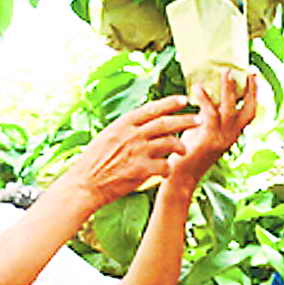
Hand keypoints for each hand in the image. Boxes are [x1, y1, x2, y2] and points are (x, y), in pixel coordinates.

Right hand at [66, 96, 200, 206]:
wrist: (84, 184)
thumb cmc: (93, 162)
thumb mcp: (107, 136)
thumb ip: (127, 129)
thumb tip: (143, 122)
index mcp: (123, 124)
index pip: (151, 109)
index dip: (169, 103)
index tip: (184, 100)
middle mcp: (132, 135)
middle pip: (165, 123)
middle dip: (185, 120)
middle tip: (199, 119)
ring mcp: (138, 152)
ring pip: (169, 143)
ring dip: (180, 146)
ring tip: (184, 150)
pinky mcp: (141, 171)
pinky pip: (164, 166)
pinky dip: (168, 168)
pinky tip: (167, 172)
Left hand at [169, 71, 257, 182]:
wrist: (181, 178)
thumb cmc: (187, 155)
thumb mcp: (202, 133)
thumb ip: (208, 118)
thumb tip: (207, 97)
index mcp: (232, 135)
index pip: (250, 113)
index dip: (255, 95)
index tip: (254, 78)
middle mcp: (231, 137)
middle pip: (249, 110)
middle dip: (252, 90)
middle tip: (251, 71)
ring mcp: (221, 139)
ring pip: (231, 109)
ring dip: (229, 89)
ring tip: (226, 71)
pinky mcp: (208, 140)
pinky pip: (210, 115)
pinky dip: (205, 99)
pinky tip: (197, 87)